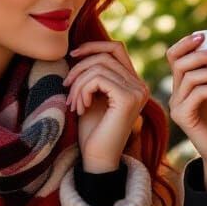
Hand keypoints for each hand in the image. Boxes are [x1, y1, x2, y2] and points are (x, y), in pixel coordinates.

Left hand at [65, 40, 149, 173]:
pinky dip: (82, 90)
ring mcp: (136, 91)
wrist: (97, 159)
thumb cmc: (93, 130)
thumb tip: (81, 50)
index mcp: (134, 83)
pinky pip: (98, 79)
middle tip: (66, 89)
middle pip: (105, 55)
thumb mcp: (92, 95)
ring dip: (78, 83)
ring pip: (99, 67)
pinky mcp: (127, 99)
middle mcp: (140, 85)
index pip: (116, 47)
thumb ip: (94, 73)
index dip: (93, 46)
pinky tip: (80, 108)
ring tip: (73, 103)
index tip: (73, 56)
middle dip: (79, 69)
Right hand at [167, 33, 206, 194]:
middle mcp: (177, 94)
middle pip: (178, 62)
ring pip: (189, 77)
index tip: (205, 35)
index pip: (174, 56)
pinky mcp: (183, 118)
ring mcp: (178, 106)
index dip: (185, 43)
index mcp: (185, 85)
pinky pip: (197, 94)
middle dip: (201, 53)